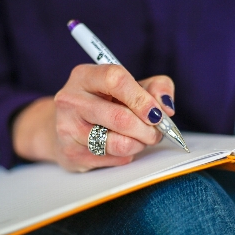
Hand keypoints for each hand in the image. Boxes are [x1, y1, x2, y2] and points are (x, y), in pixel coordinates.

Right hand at [12, 64, 174, 171]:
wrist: (68, 127)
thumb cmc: (105, 103)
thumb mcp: (130, 87)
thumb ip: (155, 88)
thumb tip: (167, 107)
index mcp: (84, 76)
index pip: (115, 80)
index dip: (142, 98)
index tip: (157, 113)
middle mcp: (71, 100)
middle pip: (120, 117)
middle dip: (147, 129)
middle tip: (156, 132)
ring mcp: (67, 128)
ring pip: (117, 143)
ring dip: (139, 144)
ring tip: (141, 139)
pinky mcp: (71, 153)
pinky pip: (112, 159)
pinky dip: (127, 155)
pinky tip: (122, 148)